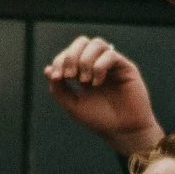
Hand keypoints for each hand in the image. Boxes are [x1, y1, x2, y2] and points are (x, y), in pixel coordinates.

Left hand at [42, 35, 164, 155]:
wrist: (122, 131)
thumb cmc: (99, 119)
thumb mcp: (72, 105)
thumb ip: (59, 89)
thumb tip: (48, 70)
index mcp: (83, 72)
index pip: (69, 53)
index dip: (59, 60)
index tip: (56, 77)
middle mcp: (98, 64)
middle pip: (82, 42)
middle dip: (71, 56)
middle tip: (70, 76)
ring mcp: (112, 65)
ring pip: (96, 43)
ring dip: (85, 60)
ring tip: (84, 81)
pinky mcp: (126, 68)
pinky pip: (110, 55)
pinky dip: (99, 67)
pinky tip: (97, 83)